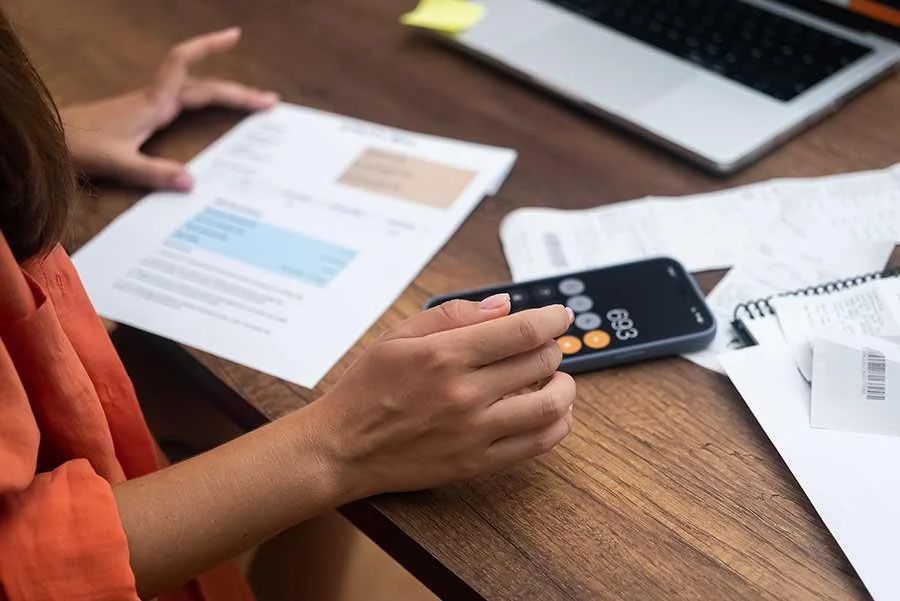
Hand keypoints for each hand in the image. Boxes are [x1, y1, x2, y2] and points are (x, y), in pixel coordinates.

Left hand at [61, 27, 278, 191]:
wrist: (52, 141)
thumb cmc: (80, 147)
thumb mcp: (117, 163)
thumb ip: (153, 173)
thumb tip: (192, 182)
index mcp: (153, 104)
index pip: (183, 64)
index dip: (208, 47)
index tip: (234, 35)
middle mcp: (155, 100)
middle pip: (203, 85)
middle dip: (237, 90)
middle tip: (269, 100)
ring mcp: (150, 107)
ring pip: (195, 92)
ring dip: (224, 95)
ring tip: (252, 106)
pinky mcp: (145, 116)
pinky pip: (185, 104)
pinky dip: (207, 105)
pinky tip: (213, 115)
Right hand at [316, 295, 576, 496]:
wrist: (342, 448)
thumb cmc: (366, 389)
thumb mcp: (398, 336)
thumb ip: (453, 315)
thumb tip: (503, 305)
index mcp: (444, 354)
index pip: (521, 331)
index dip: (551, 319)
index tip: (560, 315)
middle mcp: (464, 392)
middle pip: (539, 363)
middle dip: (551, 348)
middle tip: (544, 346)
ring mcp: (474, 432)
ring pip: (548, 406)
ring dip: (565, 387)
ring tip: (558, 380)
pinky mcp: (476, 463)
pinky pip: (536, 444)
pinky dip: (557, 424)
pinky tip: (554, 412)